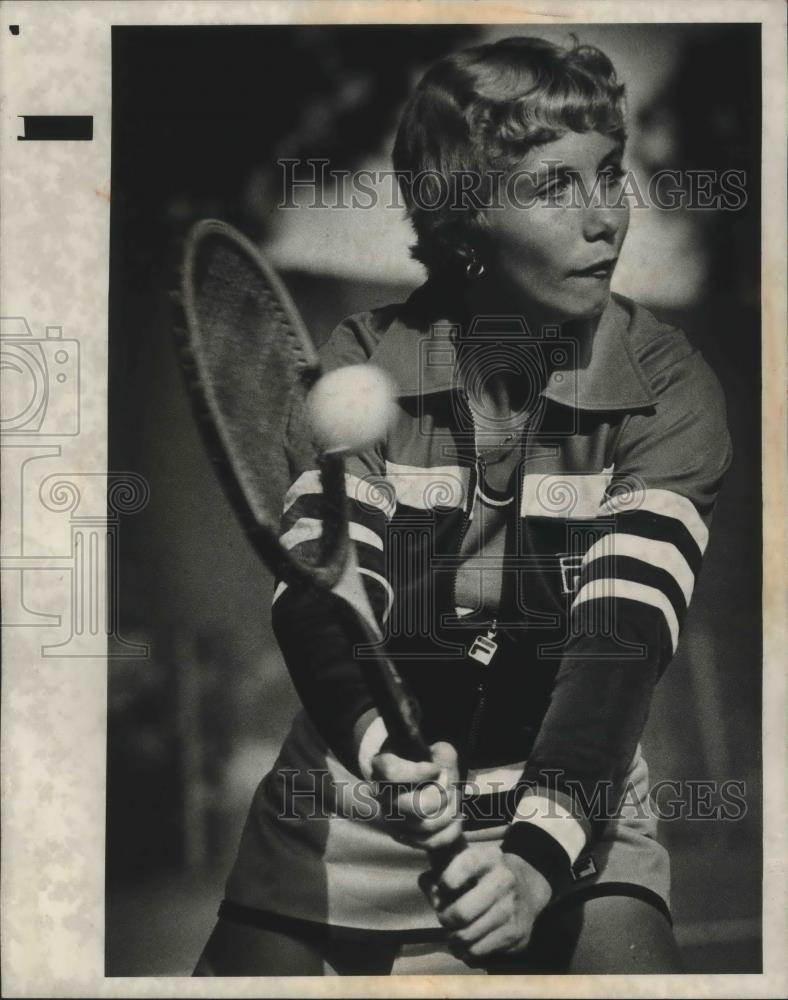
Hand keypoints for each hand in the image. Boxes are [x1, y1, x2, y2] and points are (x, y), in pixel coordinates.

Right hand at [370, 742, 462, 851]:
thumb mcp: (436, 750)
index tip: (436, 769)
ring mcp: (391, 819)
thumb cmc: (428, 761)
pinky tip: (456, 817)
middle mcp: (381, 795)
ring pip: (425, 826)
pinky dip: (451, 830)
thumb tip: (443, 769)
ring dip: (450, 812)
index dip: (420, 773)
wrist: (424, 780)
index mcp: (382, 766)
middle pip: (416, 806)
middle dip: (443, 796)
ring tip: (455, 798)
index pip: (393, 773)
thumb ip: (442, 755)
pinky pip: (431, 842)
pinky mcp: (403, 837)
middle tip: (451, 786)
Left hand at [424, 845, 551, 961]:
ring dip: (453, 938)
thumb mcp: (462, 862)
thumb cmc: (482, 875)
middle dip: (445, 918)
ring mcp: (512, 909)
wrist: (527, 889)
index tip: (443, 887)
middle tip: (444, 917)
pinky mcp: (516, 934)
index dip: (446, 881)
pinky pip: (479, 951)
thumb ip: (438, 872)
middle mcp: (505, 881)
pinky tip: (465, 944)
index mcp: (489, 858)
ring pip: (467, 936)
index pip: (465, 866)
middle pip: (461, 912)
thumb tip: (432, 893)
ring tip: (453, 932)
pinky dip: (465, 952)